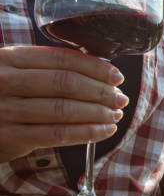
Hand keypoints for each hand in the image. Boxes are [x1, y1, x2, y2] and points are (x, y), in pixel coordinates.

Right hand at [0, 46, 128, 162]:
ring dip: (98, 113)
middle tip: (121, 98)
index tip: (116, 76)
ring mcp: (6, 110)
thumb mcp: (11, 71)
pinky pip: (58, 134)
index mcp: (9, 58)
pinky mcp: (11, 137)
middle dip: (101, 91)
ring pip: (65, 110)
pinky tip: (105, 130)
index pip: (62, 59)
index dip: (95, 67)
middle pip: (66, 83)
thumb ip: (43, 67)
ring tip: (116, 114)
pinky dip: (87, 132)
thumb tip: (97, 68)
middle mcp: (5, 81)